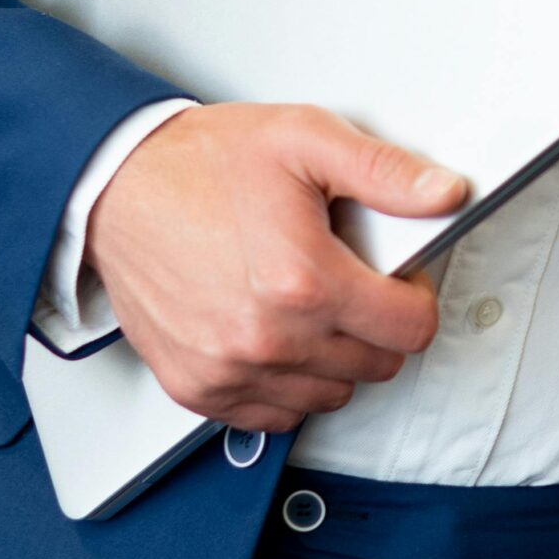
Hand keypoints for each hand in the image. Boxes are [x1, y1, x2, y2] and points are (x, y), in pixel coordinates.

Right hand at [85, 103, 467, 432]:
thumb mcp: (303, 142)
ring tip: (304, 306)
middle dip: (375, 326)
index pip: (411, 330)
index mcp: (304, 280)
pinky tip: (274, 338)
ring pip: (332, 395)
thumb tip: (444, 193)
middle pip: (377, 366)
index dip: (413, 297)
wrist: (114, 187)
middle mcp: (269, 337)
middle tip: (346, 282)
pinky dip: (287, 385)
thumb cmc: (200, 166)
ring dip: (333, 358)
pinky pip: (277, 416)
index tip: (395, 278)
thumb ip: (383, 172)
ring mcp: (232, 369)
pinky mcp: (199, 388)